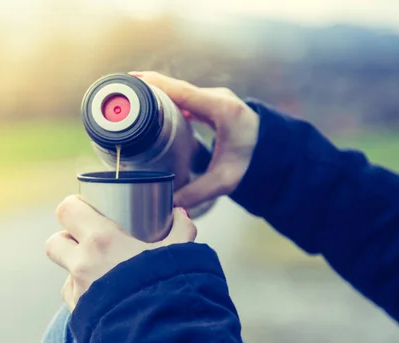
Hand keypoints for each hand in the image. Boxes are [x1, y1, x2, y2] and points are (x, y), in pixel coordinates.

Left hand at [46, 195, 196, 311]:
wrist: (161, 337)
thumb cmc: (169, 289)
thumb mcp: (180, 253)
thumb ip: (181, 229)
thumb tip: (180, 215)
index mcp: (101, 240)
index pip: (67, 210)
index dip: (74, 207)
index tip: (87, 210)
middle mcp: (82, 264)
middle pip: (54, 241)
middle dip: (67, 239)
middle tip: (89, 241)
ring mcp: (78, 292)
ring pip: (65, 273)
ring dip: (77, 270)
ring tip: (103, 274)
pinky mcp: (79, 316)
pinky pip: (75, 300)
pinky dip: (87, 296)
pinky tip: (108, 299)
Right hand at [130, 71, 259, 208]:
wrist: (275, 152)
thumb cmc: (253, 163)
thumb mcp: (225, 181)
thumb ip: (197, 192)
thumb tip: (168, 205)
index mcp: (222, 110)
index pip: (184, 92)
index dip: (157, 85)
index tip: (133, 80)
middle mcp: (218, 98)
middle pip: (177, 88)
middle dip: (149, 87)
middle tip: (122, 91)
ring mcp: (215, 98)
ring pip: (180, 91)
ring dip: (157, 92)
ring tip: (130, 98)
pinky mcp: (212, 103)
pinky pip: (185, 97)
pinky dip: (167, 99)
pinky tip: (150, 107)